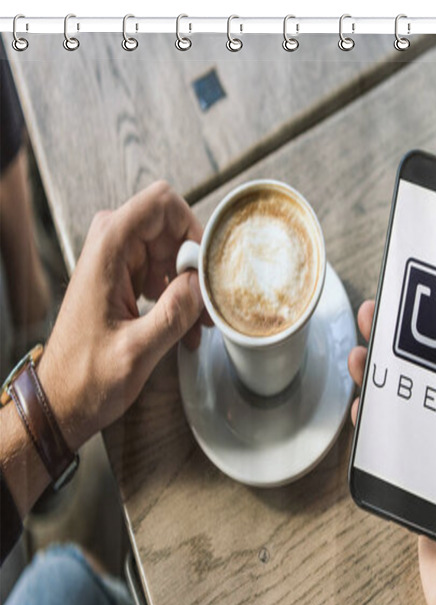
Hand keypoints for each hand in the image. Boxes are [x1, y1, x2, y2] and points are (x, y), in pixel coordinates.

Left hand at [37, 180, 210, 453]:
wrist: (60, 399)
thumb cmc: (87, 379)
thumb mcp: (137, 351)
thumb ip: (173, 314)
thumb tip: (203, 283)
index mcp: (108, 253)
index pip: (161, 204)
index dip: (191, 228)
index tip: (204, 268)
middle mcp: (110, 249)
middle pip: (169, 227)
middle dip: (193, 262)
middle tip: (205, 303)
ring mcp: (114, 263)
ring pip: (168, 251)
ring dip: (188, 284)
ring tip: (197, 324)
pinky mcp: (119, 281)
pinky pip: (159, 272)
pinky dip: (177, 296)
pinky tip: (184, 329)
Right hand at [348, 297, 435, 604]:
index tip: (432, 287)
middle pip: (432, 372)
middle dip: (406, 340)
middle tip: (379, 311)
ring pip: (406, 400)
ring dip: (383, 374)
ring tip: (361, 351)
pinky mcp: (414, 473)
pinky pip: (390, 436)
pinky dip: (373, 416)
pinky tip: (360, 403)